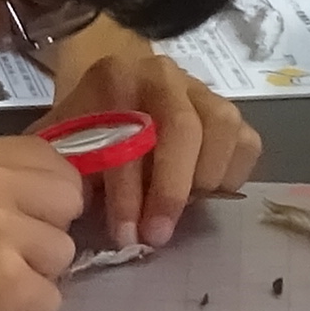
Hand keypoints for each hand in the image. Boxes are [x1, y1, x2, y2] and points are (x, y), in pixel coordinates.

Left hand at [48, 20, 258, 247]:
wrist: (107, 103)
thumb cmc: (83, 135)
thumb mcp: (63, 151)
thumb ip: (71, 176)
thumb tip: (81, 219)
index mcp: (115, 78)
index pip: (129, 135)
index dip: (127, 193)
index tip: (125, 236)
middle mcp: (163, 74)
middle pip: (183, 128)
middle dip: (171, 190)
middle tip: (158, 234)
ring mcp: (200, 88)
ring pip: (223, 127)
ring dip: (205, 179)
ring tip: (183, 210)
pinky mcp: (225, 108)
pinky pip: (246, 141)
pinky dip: (232, 173)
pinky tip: (206, 193)